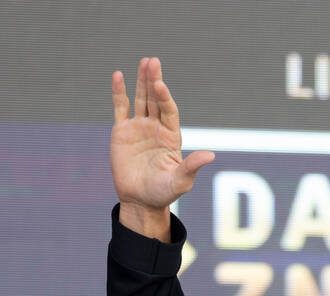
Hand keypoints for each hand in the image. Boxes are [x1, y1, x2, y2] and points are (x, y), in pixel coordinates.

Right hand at [111, 57, 214, 238]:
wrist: (140, 200)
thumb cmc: (163, 193)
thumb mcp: (180, 181)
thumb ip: (192, 166)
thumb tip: (211, 155)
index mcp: (171, 136)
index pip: (168, 110)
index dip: (164, 97)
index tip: (160, 84)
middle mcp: (156, 128)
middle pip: (155, 100)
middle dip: (154, 80)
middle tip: (153, 61)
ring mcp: (139, 128)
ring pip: (140, 99)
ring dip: (141, 81)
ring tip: (144, 62)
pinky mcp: (121, 132)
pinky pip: (120, 107)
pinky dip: (119, 92)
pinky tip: (118, 75)